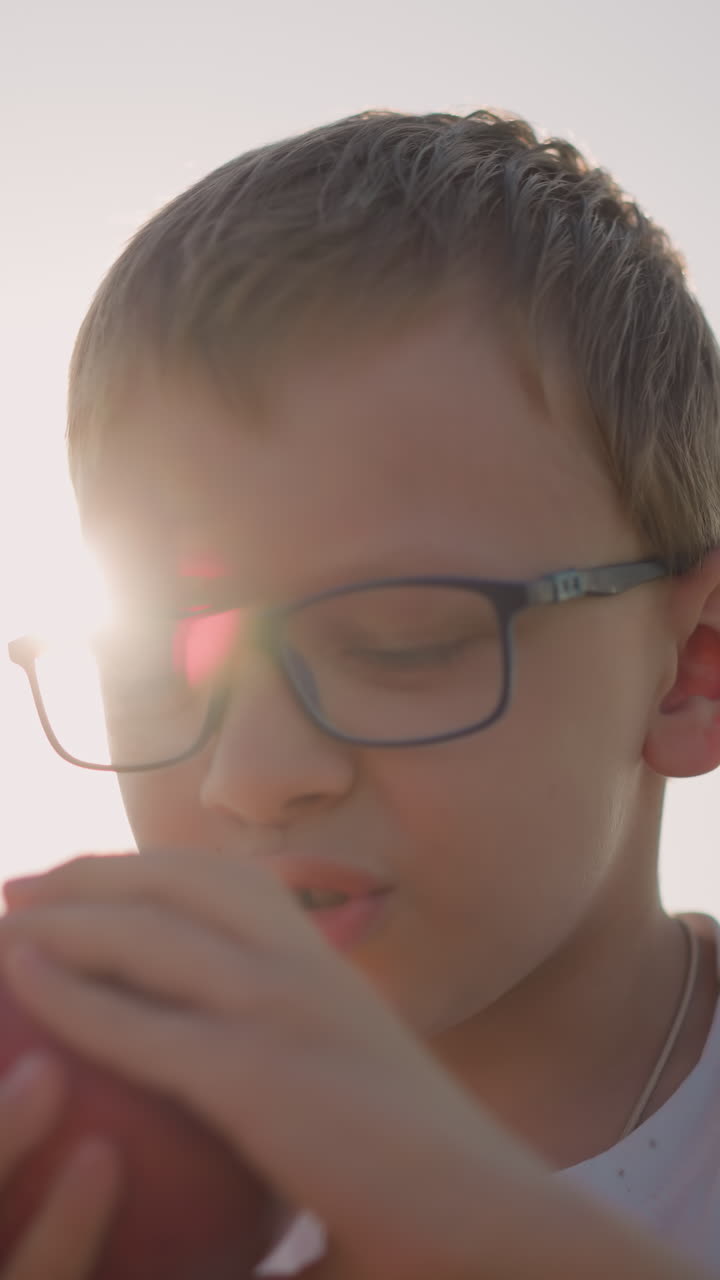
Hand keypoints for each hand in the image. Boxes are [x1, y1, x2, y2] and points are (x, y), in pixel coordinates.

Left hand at [0, 852, 545, 1279]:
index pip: (217, 878)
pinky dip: (64, 994)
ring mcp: (278, 1006)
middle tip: (18, 889)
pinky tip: (18, 978)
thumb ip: (280, 1053)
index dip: (138, 867)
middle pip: (170, 882)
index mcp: (323, 958)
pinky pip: (132, 1024)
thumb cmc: (416, 1174)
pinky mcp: (254, 1072)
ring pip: (143, 934)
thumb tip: (219, 1067)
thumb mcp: (344, 1078)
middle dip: (85, 874)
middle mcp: (301, 960)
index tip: (78, 880)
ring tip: (2, 923)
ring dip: (61, 917)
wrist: (488, 1220)